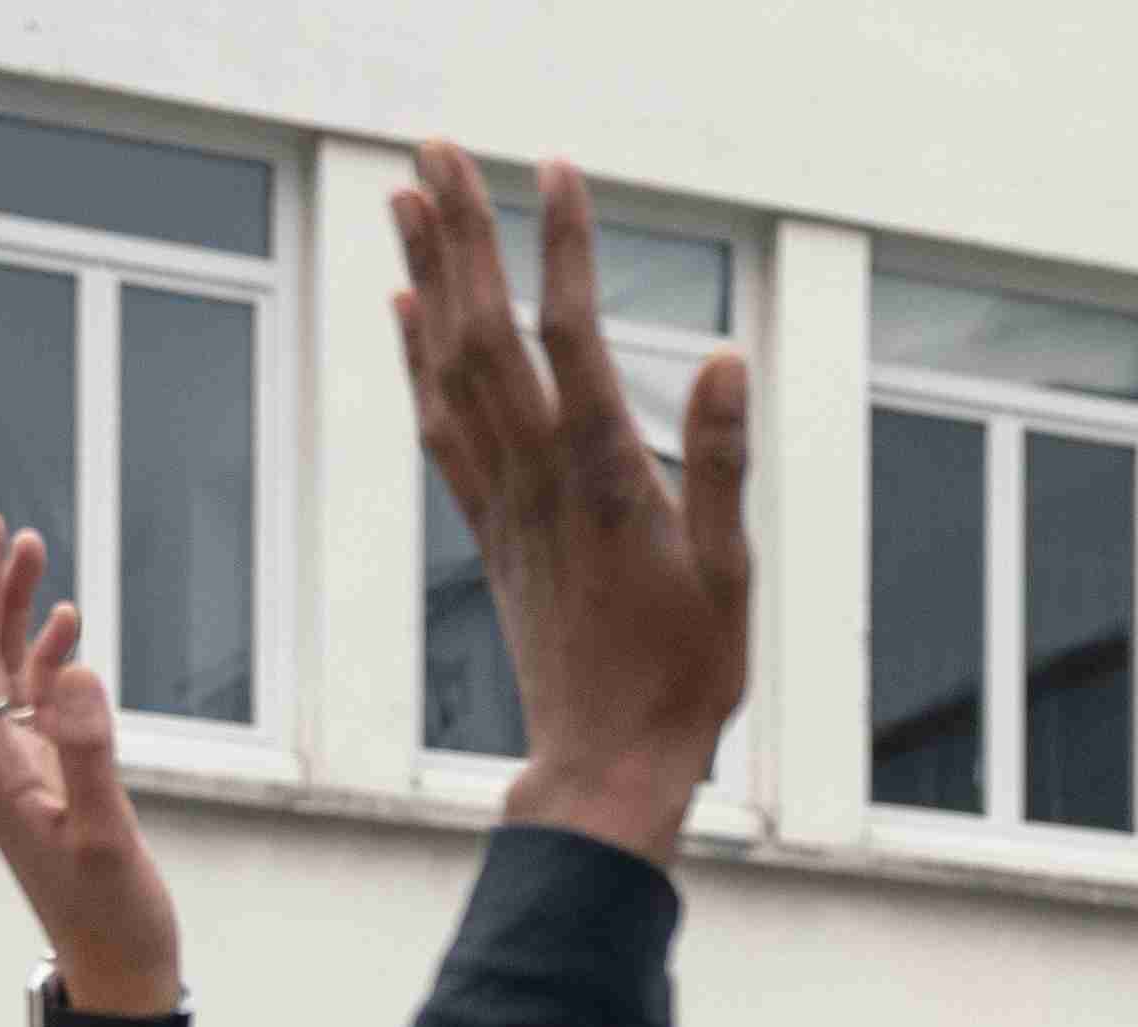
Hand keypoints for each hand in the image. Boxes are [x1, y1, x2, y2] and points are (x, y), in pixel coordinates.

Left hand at [0, 510, 181, 1013]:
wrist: (118, 980)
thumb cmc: (114, 922)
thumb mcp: (108, 839)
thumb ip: (90, 754)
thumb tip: (75, 674)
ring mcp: (24, 773)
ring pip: (5, 676)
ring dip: (15, 613)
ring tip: (31, 550)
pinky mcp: (52, 784)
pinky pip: (37, 707)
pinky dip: (49, 659)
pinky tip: (68, 629)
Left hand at [399, 147, 750, 868]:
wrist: (605, 769)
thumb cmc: (684, 682)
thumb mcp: (730, 576)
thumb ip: (720, 462)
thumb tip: (723, 358)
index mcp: (602, 477)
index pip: (572, 335)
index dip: (561, 247)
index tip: (553, 168)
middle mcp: (538, 477)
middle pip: (485, 331)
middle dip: (462, 232)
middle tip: (435, 146)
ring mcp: (504, 504)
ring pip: (450, 369)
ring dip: (427, 277)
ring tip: (406, 196)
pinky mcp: (490, 532)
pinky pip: (441, 427)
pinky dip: (418, 359)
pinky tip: (407, 308)